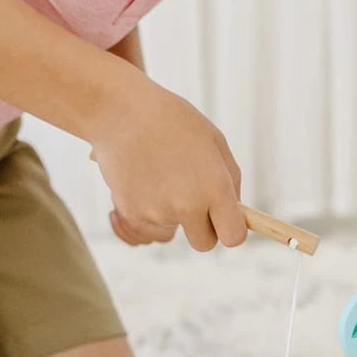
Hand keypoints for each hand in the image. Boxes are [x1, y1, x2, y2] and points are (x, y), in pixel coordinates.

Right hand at [88, 75, 247, 251]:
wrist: (121, 113)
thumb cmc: (174, 122)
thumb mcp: (215, 142)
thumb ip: (230, 180)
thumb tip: (234, 210)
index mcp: (214, 188)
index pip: (233, 236)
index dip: (232, 229)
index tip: (226, 219)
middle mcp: (187, 206)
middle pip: (204, 243)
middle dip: (204, 227)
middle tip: (194, 198)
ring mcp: (157, 213)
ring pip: (173, 232)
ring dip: (172, 215)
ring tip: (164, 178)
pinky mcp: (131, 214)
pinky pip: (148, 226)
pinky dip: (148, 210)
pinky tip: (145, 181)